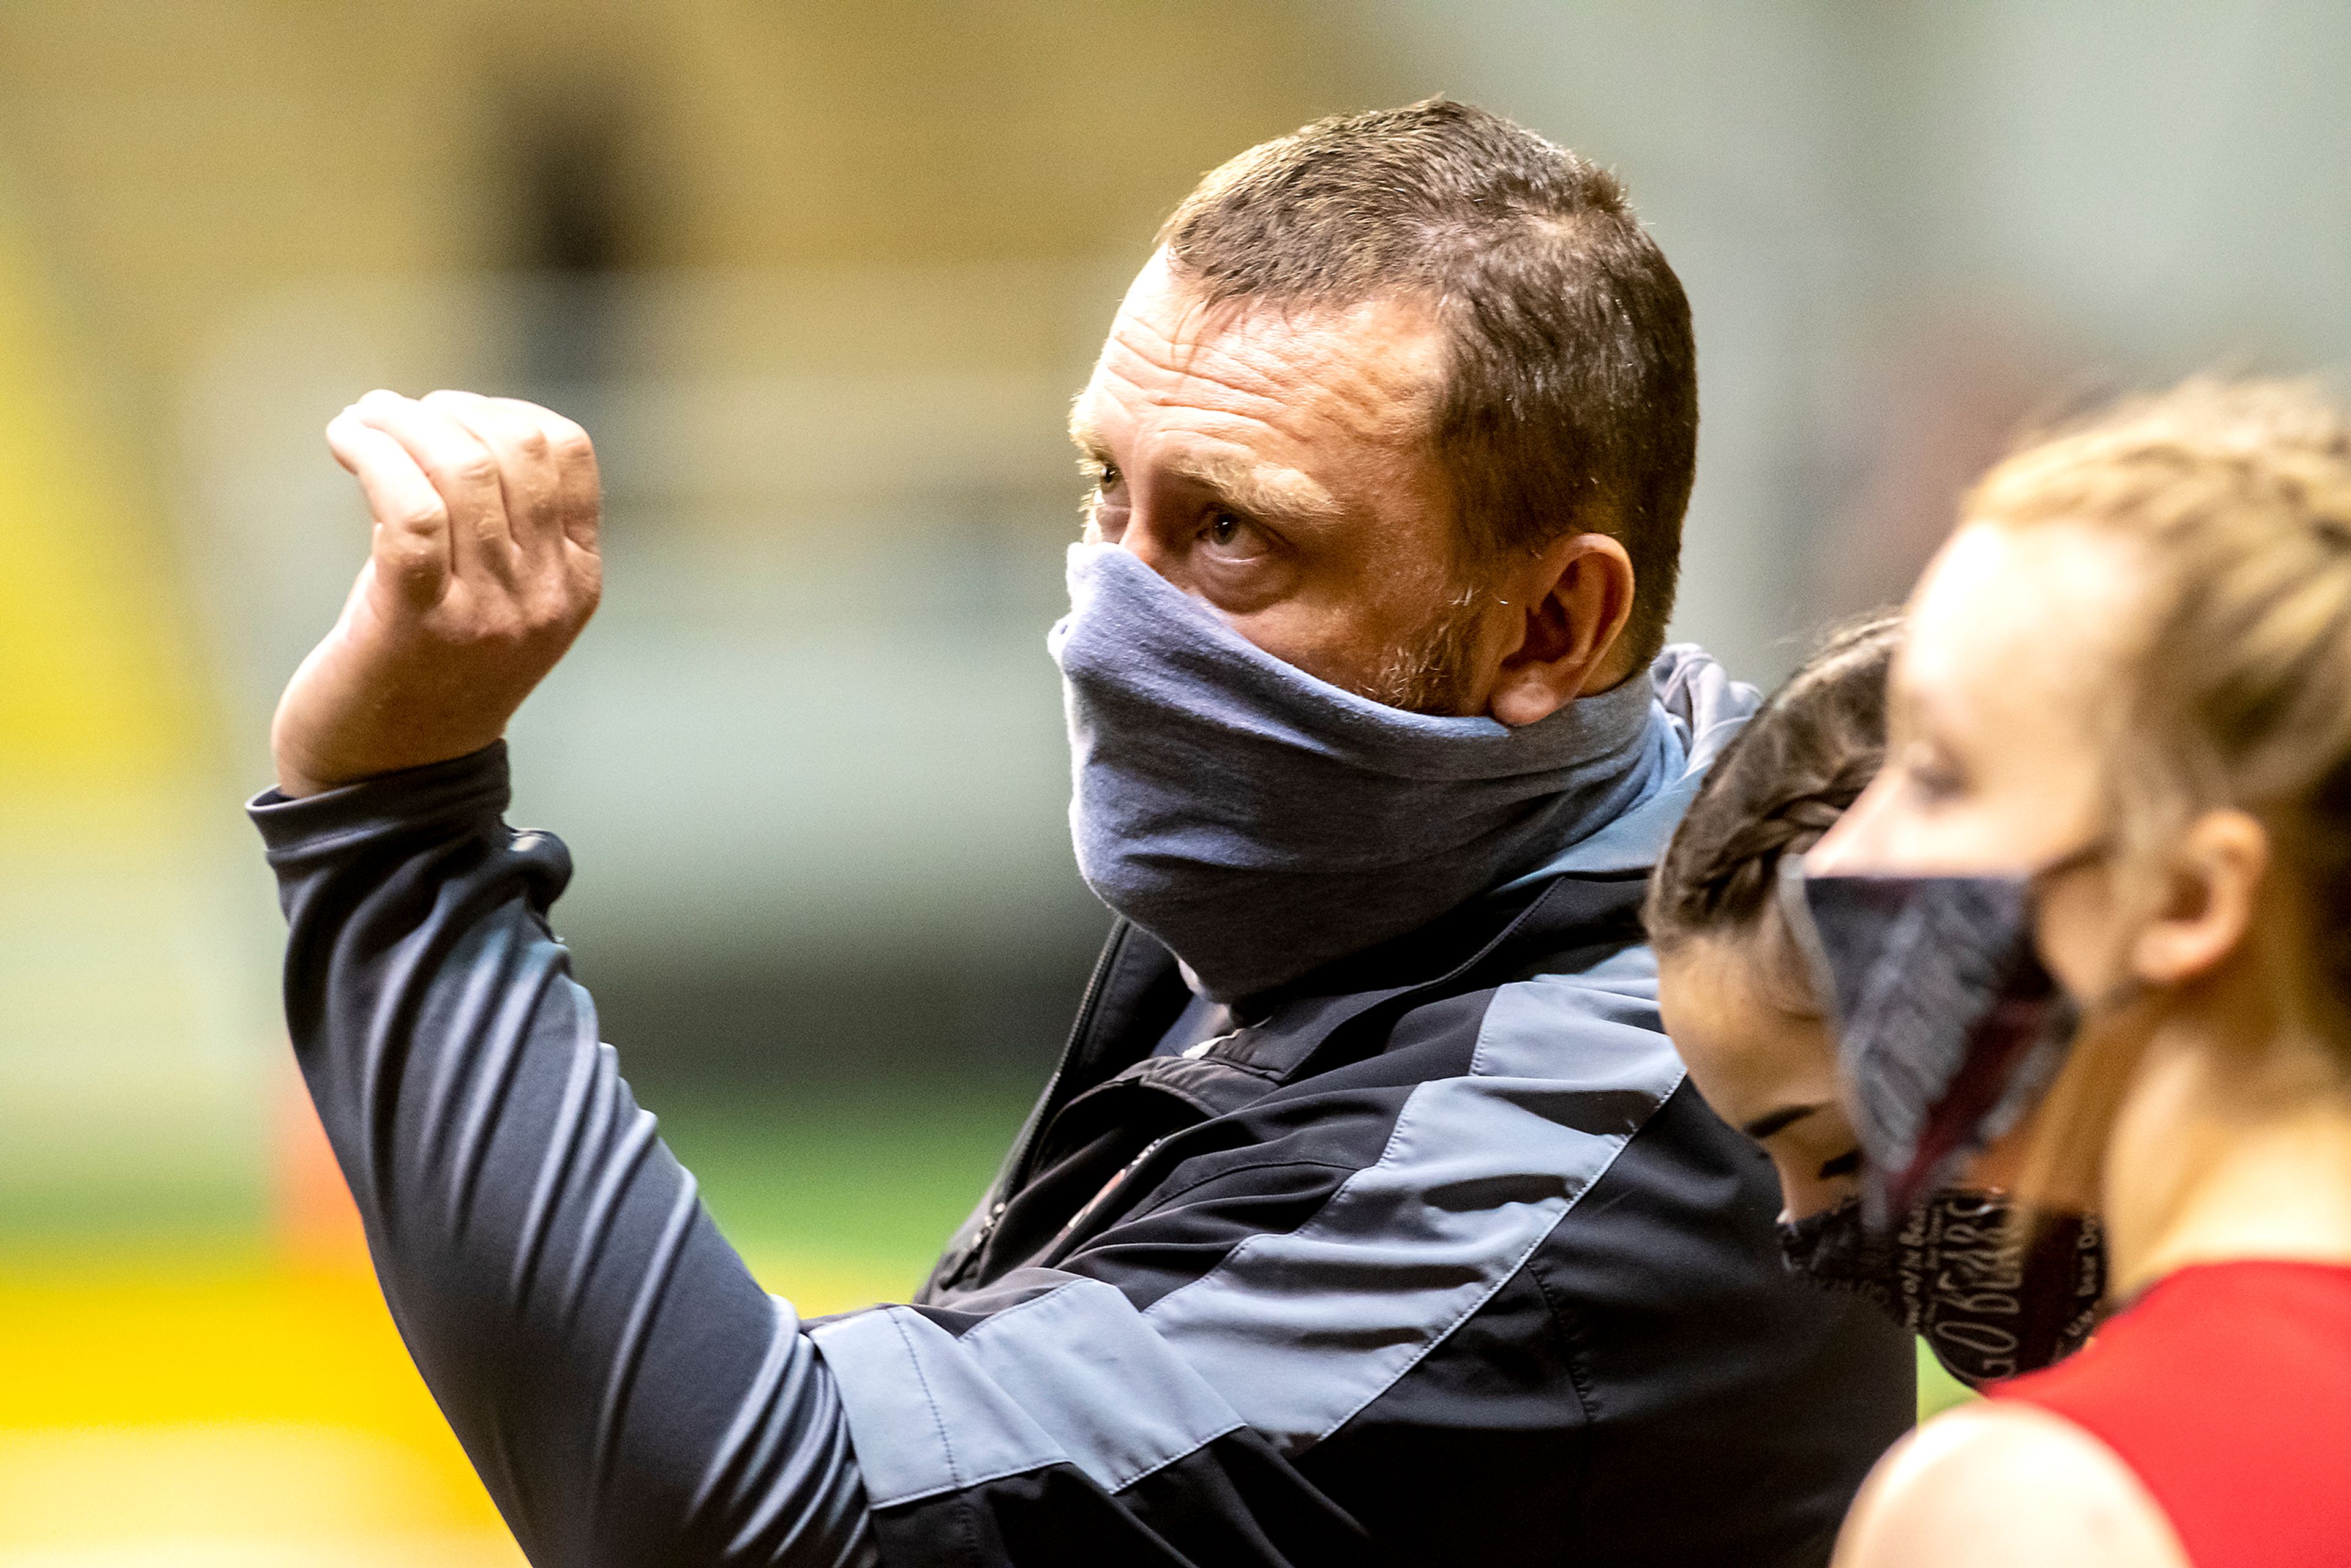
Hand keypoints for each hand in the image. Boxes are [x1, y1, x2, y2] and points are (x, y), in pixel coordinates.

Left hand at [270, 389, 602, 796]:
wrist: (390, 782)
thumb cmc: (429, 677)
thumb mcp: (500, 603)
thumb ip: (505, 530)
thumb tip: (454, 423)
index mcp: (578, 582)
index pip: (567, 451)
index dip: (499, 409)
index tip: (442, 416)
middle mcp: (544, 595)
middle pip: (511, 449)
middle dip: (441, 410)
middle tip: (387, 417)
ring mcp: (487, 612)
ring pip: (459, 470)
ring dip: (395, 422)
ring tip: (358, 423)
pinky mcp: (417, 621)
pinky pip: (407, 509)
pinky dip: (371, 454)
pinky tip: (344, 442)